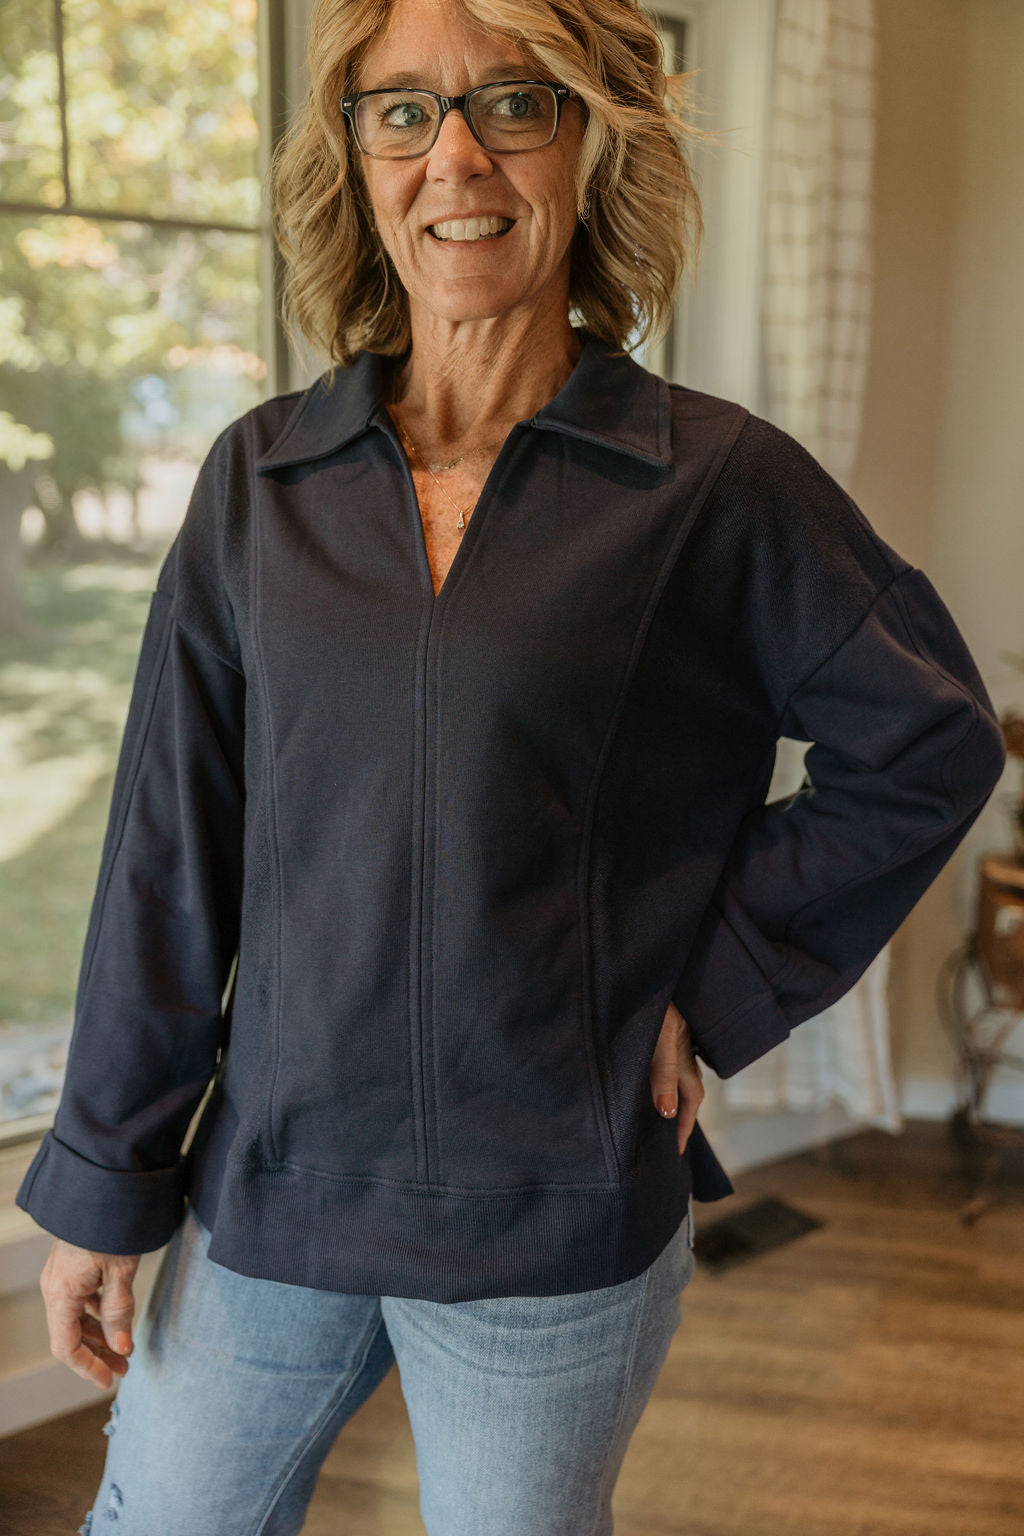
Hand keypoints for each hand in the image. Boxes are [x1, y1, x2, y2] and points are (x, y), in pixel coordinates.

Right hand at [40, 1238, 140, 1390]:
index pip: (66, 1347)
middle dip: (97, 1354)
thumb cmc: (112, 1226)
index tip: (108, 1380)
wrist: (105, 1186)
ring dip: (98, 1335)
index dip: (87, 1367)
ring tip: (125, 1348)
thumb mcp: (121, 1272)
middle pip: (70, 1335)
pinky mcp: (71, 1266)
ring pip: (75, 1318)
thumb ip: (119, 1312)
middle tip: (124, 1368)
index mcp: (61, 1294)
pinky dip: (97, 1315)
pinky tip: (117, 1320)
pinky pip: (80, 1301)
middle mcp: (55, 1288)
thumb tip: (121, 1349)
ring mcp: (61, 1277)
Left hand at [649, 1000, 703, 1154]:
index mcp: (682, 1056)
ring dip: (670, 1098)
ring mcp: (675, 1038)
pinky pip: (667, 1060)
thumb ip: (661, 1071)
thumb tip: (665, 1112)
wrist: (650, 959)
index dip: (680, 1129)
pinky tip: (649, 1079)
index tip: (674, 1155)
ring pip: (676, 1075)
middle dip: (678, 1119)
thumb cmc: (652, 996)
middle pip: (686, 1092)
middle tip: (668, 1145)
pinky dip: (661, 1077)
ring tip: (656, 1120)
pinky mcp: (664, 1027)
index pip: (688, 1102)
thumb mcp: (657, 1034)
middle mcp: (682, 1050)